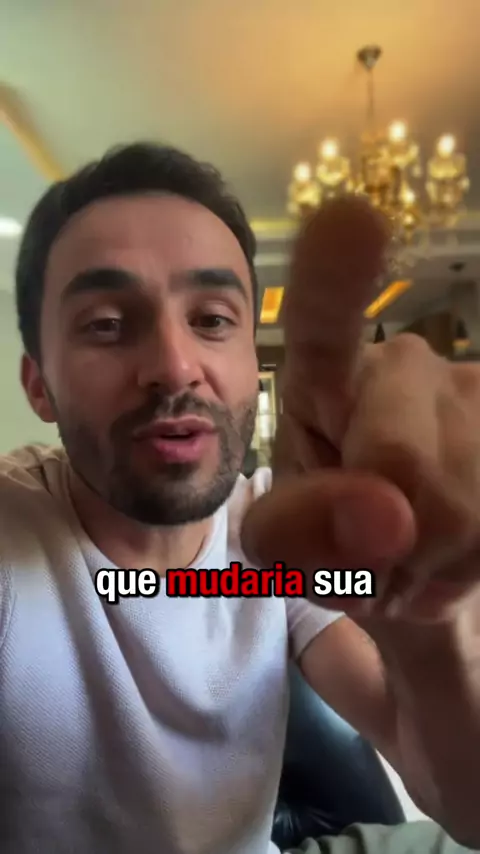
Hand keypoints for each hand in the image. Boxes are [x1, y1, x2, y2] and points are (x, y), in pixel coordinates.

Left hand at [242, 195, 479, 623]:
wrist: (410, 564)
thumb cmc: (334, 538)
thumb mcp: (283, 546)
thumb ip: (297, 532)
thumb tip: (385, 519)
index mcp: (327, 375)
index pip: (326, 321)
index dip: (335, 277)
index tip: (351, 219)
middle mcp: (409, 365)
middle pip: (399, 462)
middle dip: (380, 540)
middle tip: (372, 554)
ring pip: (461, 508)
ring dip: (428, 564)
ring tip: (412, 558)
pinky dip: (467, 571)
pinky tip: (454, 555)